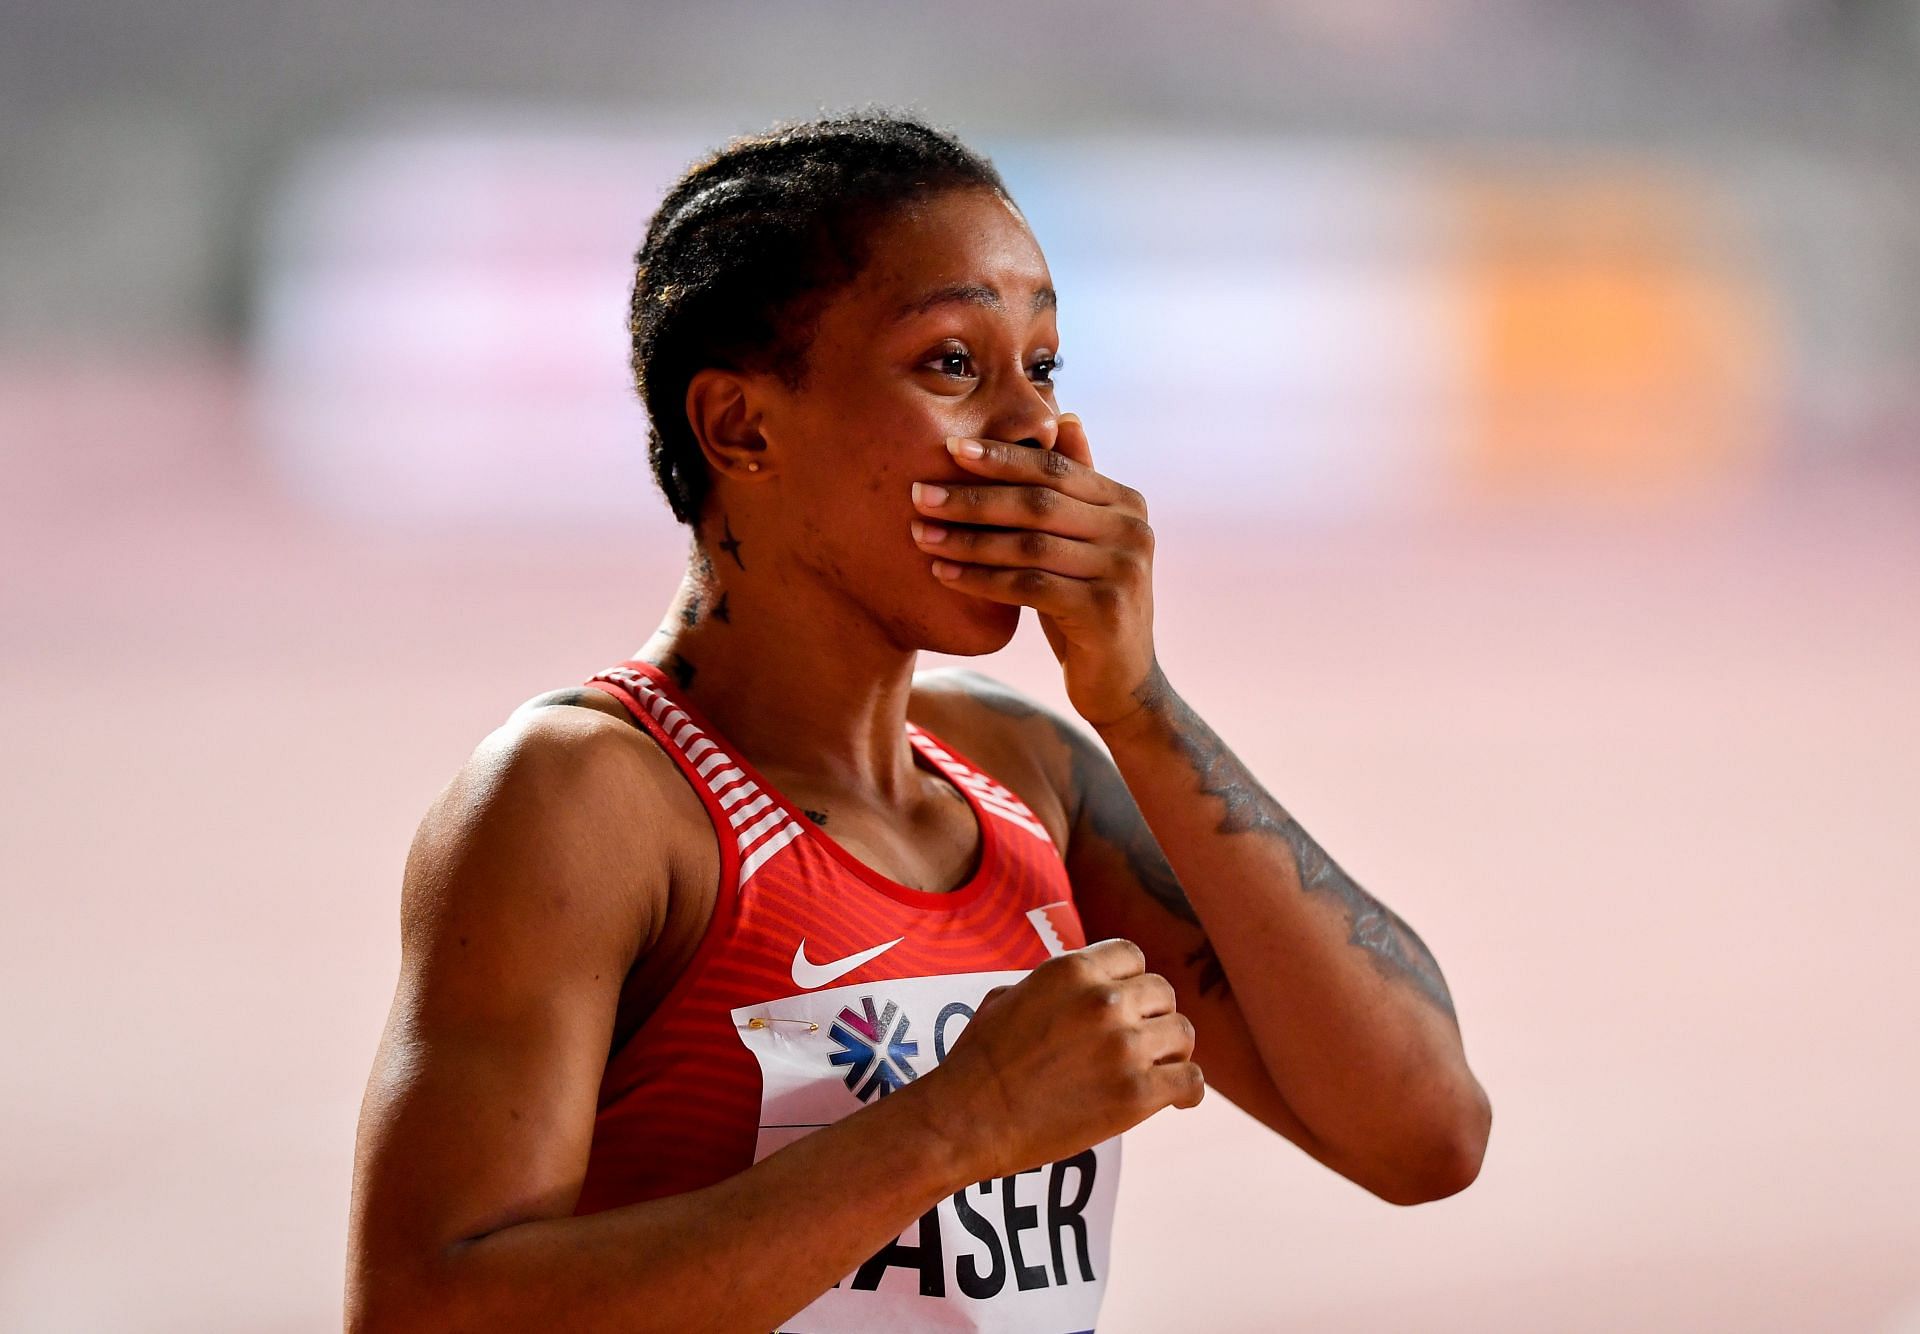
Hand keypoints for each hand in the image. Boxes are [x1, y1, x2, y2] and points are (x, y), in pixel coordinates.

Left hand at [910, 414, 1157, 728]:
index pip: (1054, 468)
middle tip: (919, 492)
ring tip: (920, 533)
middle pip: (1037, 503)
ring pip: (1028, 545)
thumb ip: (1076, 485)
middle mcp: (1133, 530)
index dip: (1001, 457)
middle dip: (972, 496)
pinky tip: (943, 572)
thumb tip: (1066, 416)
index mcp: (1126, 502)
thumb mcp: (1084, 541)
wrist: (1120, 680)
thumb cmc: (1088, 603)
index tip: (949, 448)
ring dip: (967, 539)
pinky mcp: (1104, 610)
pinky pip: (1028, 587)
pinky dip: (980, 578)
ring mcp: (1123, 570)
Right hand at [912, 938, 1203, 1179]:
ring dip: (1174, 1052)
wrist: (969, 1118)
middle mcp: (1104, 1000)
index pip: (1132, 956)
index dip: (1132, 981)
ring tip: (1161, 1070)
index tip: (1129, 1004)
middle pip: (1163, 993)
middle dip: (1154, 1016)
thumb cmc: (979, 1062)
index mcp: (1072, 969)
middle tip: (1146, 1042)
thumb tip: (1075, 989)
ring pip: (1183, 1033)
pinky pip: (1190, 1081)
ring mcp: (1123, 1045)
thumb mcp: (1007, 997)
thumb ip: (1052, 987)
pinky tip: (1178, 1100)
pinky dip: (1188, 1091)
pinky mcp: (1136, 1092)